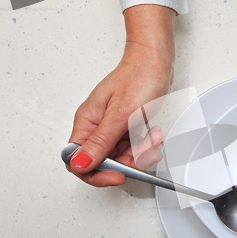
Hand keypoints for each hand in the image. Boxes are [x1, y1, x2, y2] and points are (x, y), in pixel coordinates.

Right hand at [66, 5, 175, 186]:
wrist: (156, 61)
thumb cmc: (138, 77)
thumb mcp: (120, 114)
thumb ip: (100, 142)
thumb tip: (79, 164)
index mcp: (87, 123)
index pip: (79, 161)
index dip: (96, 174)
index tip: (117, 176)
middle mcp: (97, 126)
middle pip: (105, 162)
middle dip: (127, 161)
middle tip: (143, 153)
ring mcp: (113, 127)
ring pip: (122, 156)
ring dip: (140, 151)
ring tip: (152, 138)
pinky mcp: (127, 126)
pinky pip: (133, 146)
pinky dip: (145, 144)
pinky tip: (153, 133)